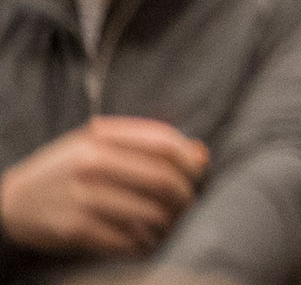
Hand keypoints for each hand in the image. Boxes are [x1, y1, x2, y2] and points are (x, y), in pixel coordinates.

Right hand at [0, 117, 207, 254]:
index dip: (189, 161)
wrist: (14, 201)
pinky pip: (128, 241)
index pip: (165, 144)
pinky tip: (144, 240)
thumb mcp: (101, 143)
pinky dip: (145, 243)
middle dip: (185, 195)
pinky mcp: (75, 230)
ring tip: (168, 223)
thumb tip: (201, 155)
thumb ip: (150, 143)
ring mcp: (83, 198)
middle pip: (163, 180)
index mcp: (102, 136)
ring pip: (151, 214)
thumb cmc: (70, 169)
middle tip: (187, 203)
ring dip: (169, 223)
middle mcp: (92, 164)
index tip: (196, 173)